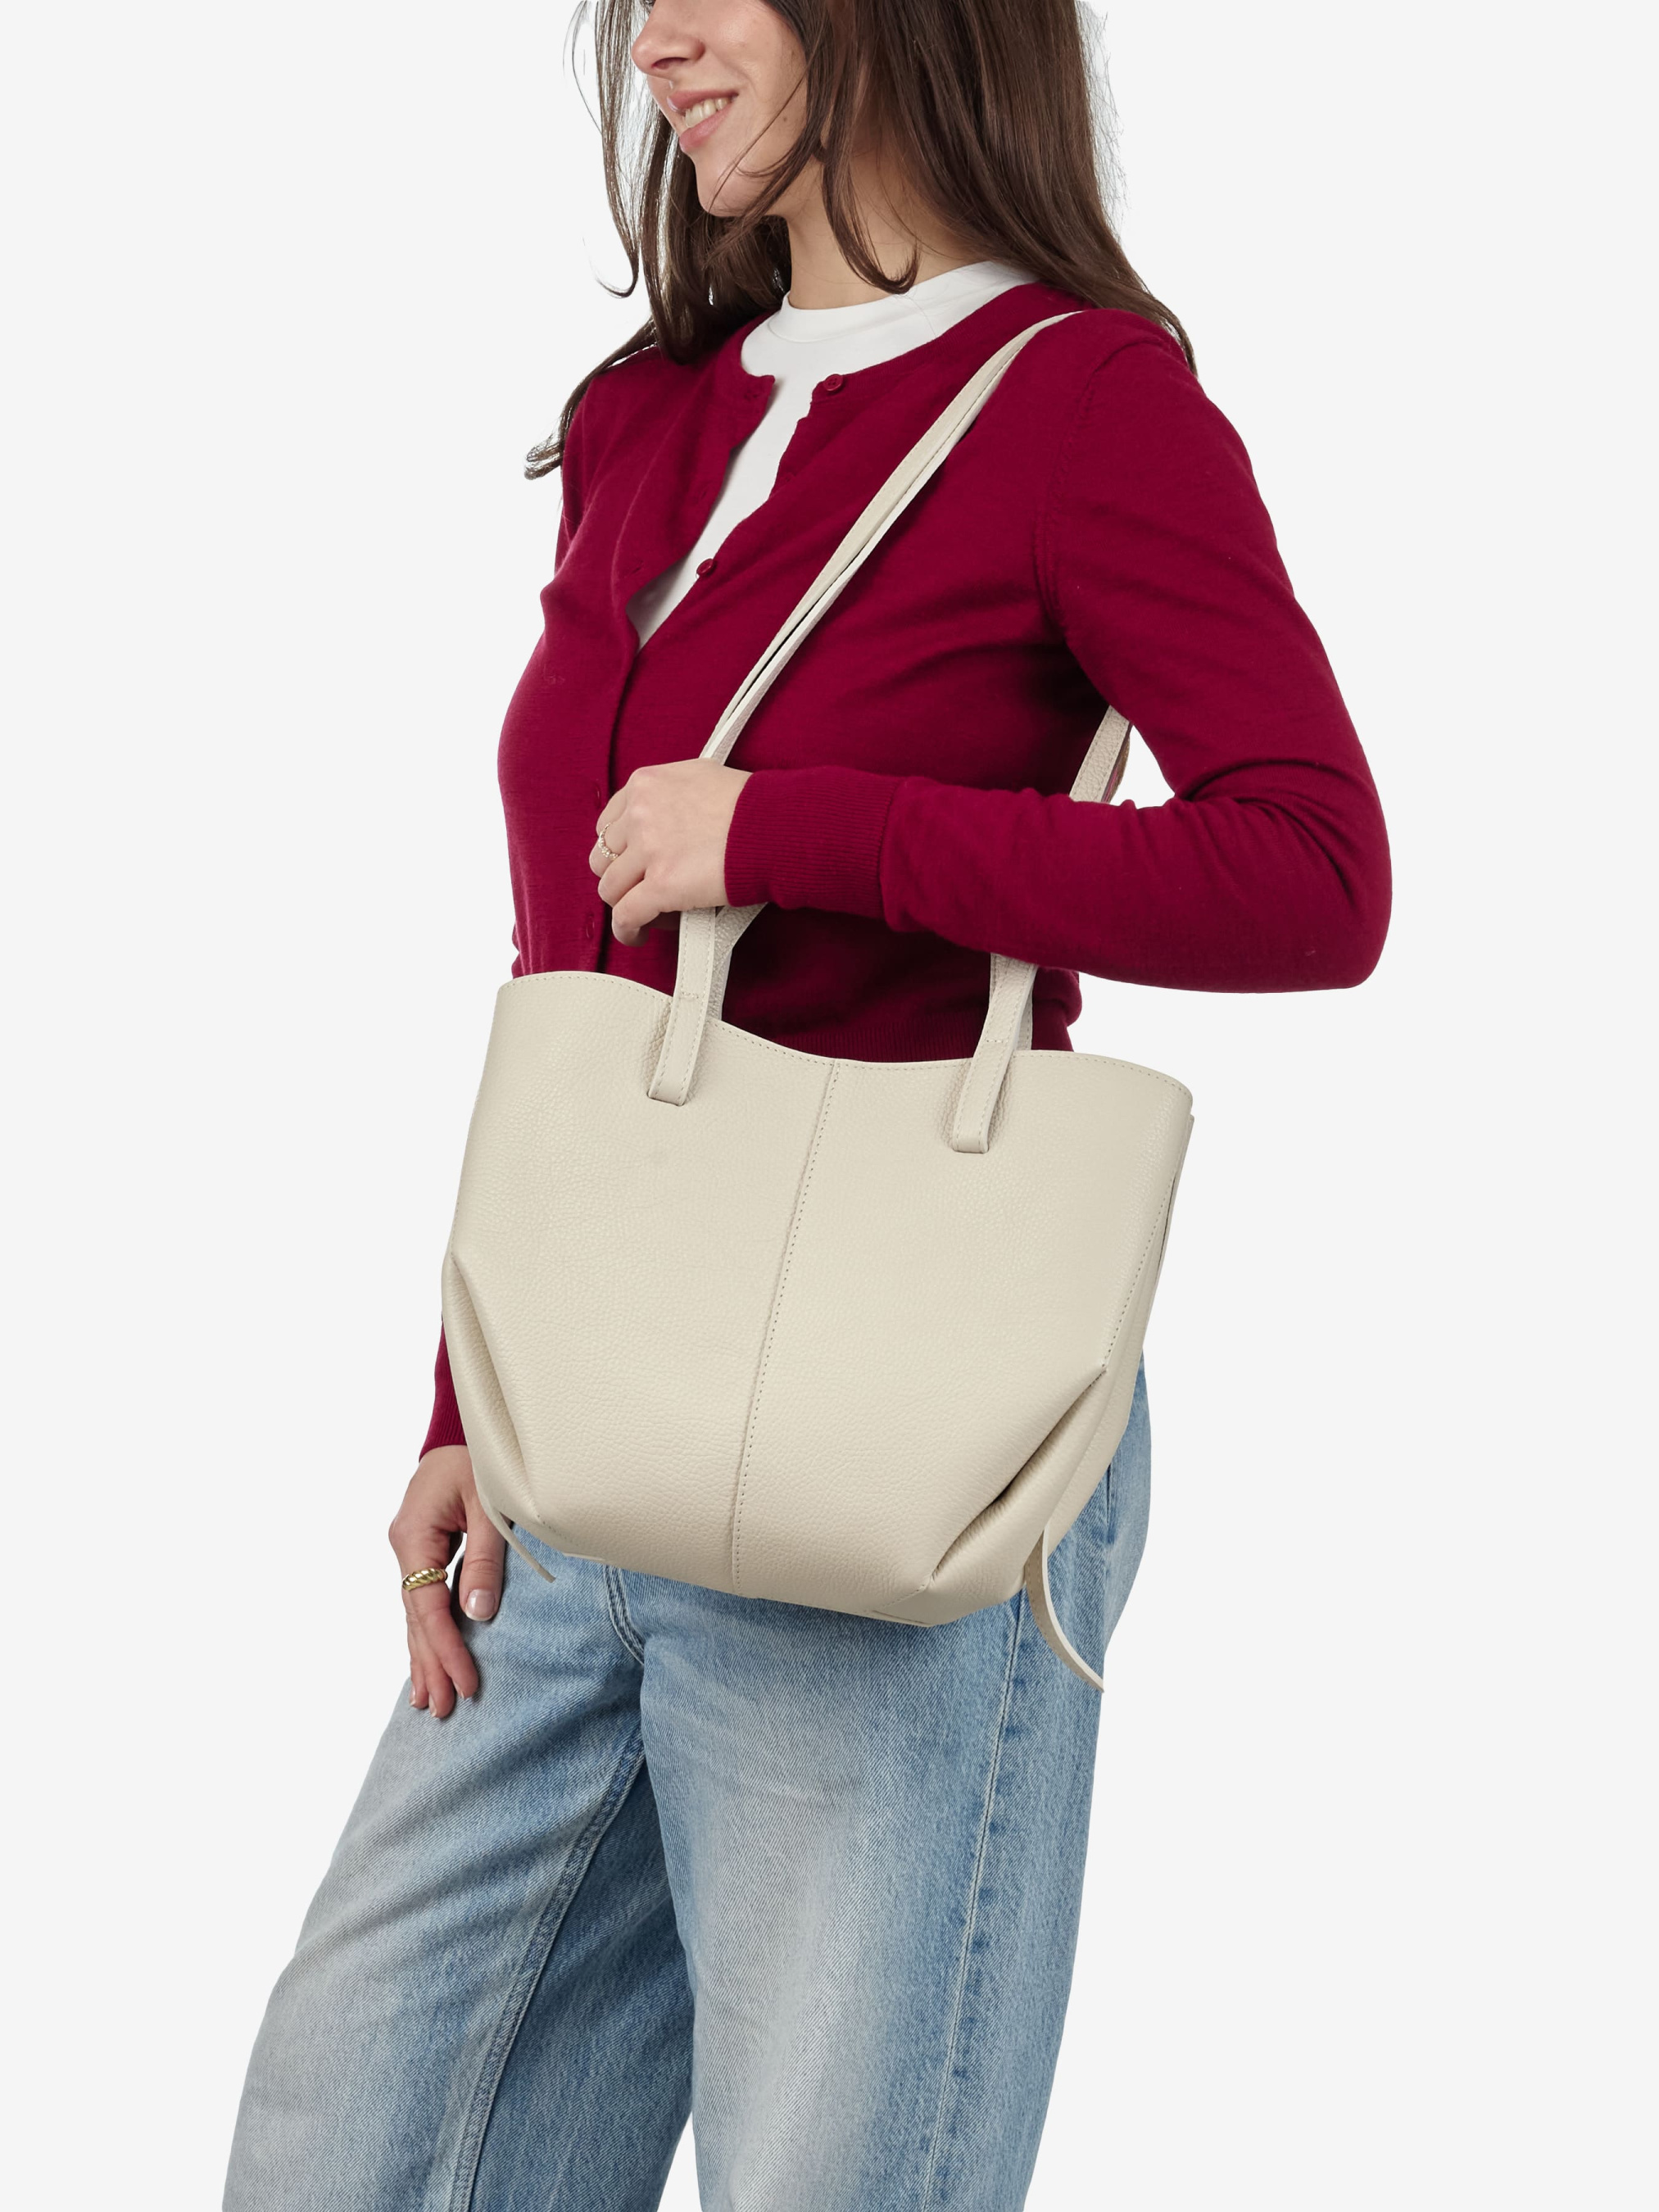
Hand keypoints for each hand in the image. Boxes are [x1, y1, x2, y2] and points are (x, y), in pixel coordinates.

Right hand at [388, 1444, 505, 1717]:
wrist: (463, 1432)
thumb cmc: (480, 1462)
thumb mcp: (489, 1507)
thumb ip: (485, 1559)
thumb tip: (477, 1615)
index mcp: (413, 1535)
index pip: (427, 1606)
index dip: (445, 1648)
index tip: (464, 1683)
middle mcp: (405, 1547)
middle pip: (415, 1617)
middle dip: (430, 1664)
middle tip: (443, 1711)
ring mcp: (410, 1550)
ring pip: (415, 1613)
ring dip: (424, 1656)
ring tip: (430, 1702)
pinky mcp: (422, 1551)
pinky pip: (422, 1600)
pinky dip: (426, 1632)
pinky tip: (427, 1661)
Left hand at [591, 760, 751, 946]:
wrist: (775, 825)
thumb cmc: (751, 803)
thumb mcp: (701, 776)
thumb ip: (673, 792)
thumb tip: (672, 809)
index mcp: (646, 785)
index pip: (609, 824)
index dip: (620, 849)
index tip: (634, 862)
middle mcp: (639, 814)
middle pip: (603, 857)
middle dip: (620, 875)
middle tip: (642, 887)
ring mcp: (648, 851)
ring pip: (611, 888)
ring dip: (625, 903)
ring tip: (644, 914)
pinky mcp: (661, 886)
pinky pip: (626, 915)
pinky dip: (627, 930)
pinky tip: (638, 935)